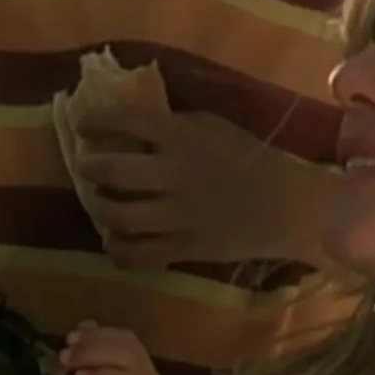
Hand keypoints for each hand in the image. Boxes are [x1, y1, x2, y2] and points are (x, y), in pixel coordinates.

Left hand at [74, 104, 332, 268]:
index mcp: (182, 136)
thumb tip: (127, 121)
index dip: (95, 121)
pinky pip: (138, 254)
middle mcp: (175, 173)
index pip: (124, 120)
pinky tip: (117, 240)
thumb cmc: (251, 157)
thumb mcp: (213, 126)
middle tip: (90, 165)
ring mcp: (179, 214)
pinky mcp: (187, 248)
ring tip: (103, 202)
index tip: (84, 125)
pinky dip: (118, 248)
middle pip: (111, 170)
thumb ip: (172, 124)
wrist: (291, 205)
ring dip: (100, 206)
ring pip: (118, 214)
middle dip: (90, 166)